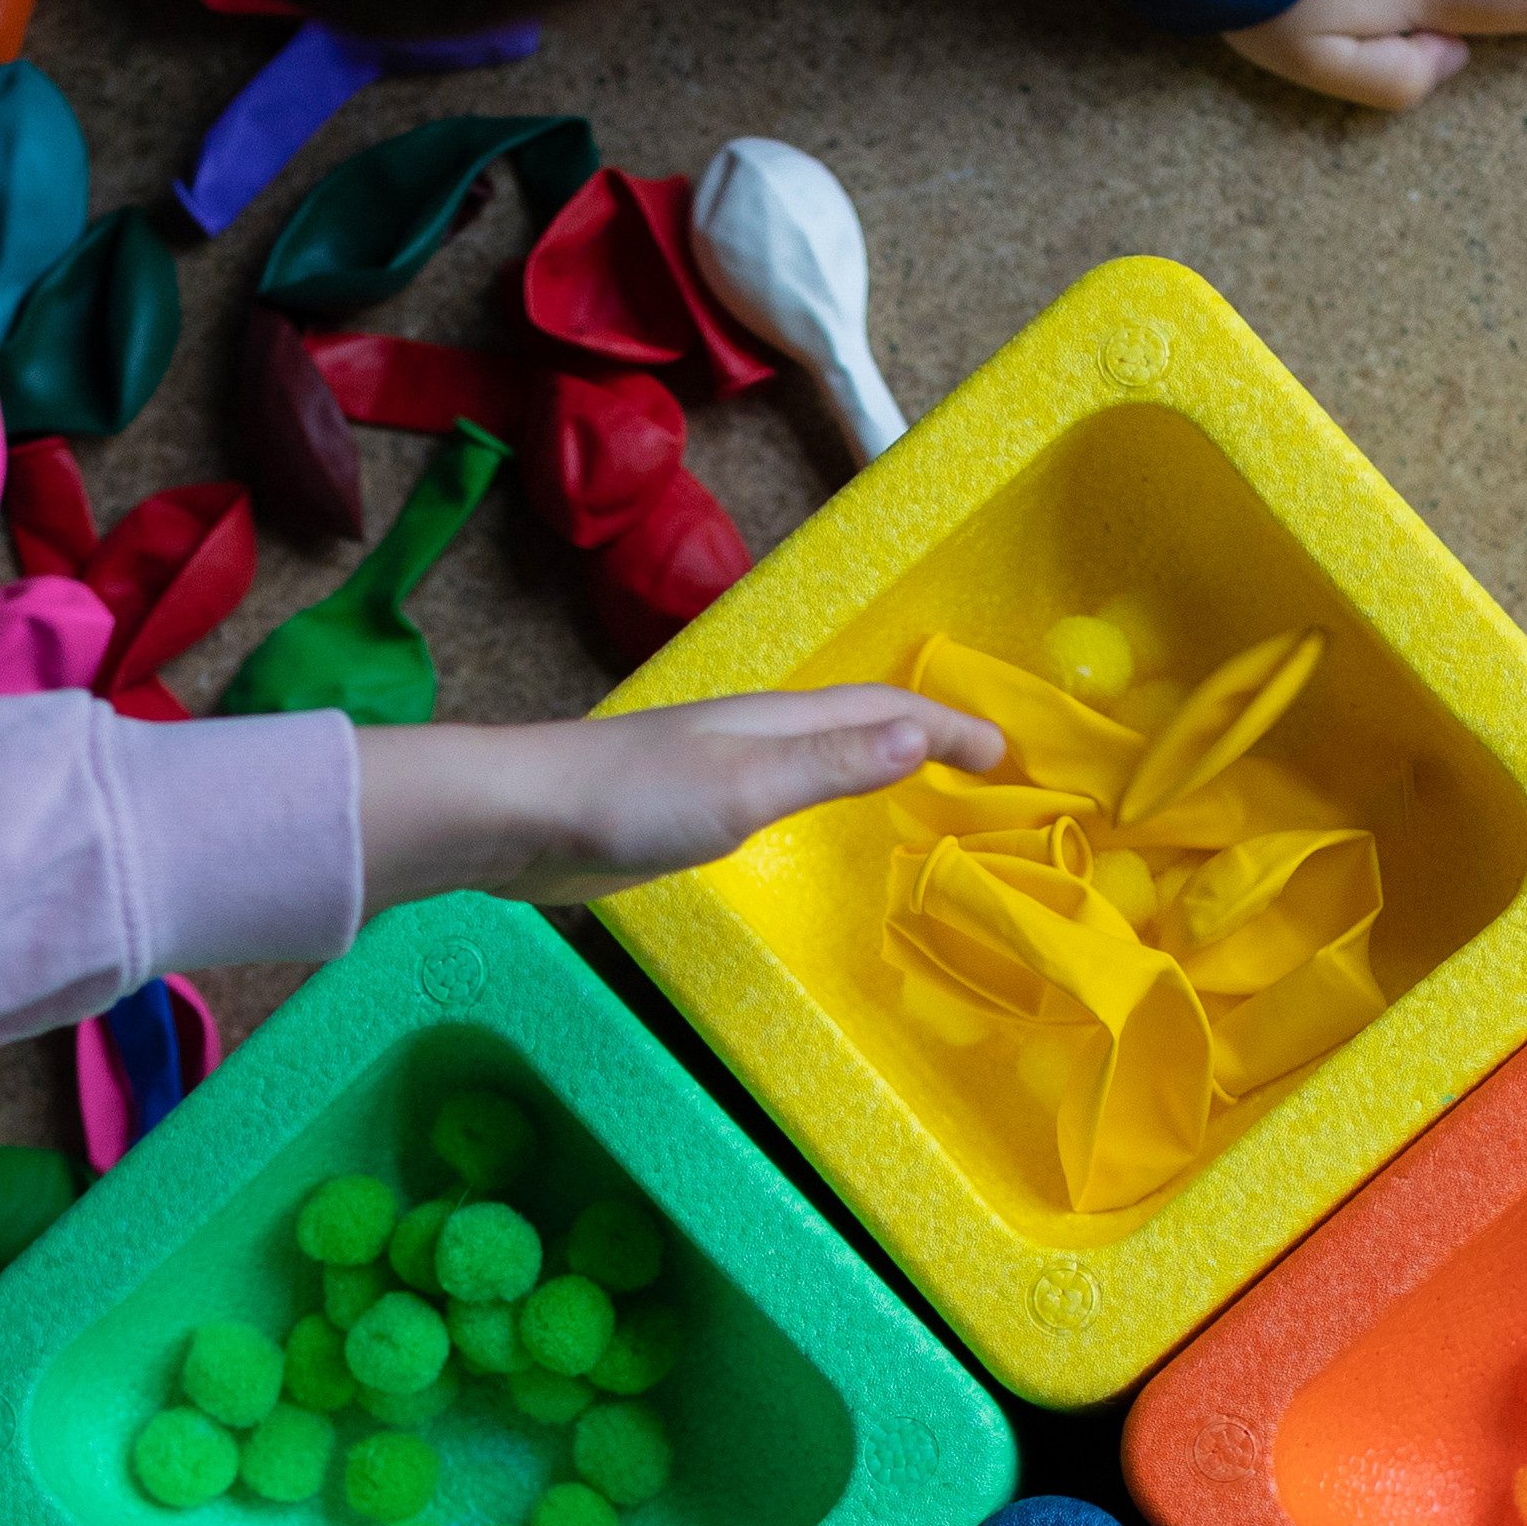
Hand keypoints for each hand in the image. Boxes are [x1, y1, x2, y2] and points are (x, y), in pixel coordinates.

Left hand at [353, 686, 1004, 914]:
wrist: (516, 817)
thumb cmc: (627, 802)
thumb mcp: (744, 787)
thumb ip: (829, 763)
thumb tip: (921, 733)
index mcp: (777, 720)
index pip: (887, 709)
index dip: (953, 726)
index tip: (1010, 757)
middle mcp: (754, 730)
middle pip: (859, 715)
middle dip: (928, 729)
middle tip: (982, 763)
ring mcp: (717, 763)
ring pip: (819, 746)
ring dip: (878, 753)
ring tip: (920, 779)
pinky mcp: (684, 801)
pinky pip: (781, 782)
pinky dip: (825, 785)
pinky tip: (808, 812)